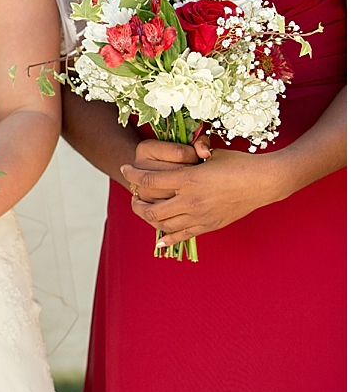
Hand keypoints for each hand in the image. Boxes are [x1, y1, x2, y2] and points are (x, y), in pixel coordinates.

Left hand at [121, 136, 286, 245]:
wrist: (265, 182)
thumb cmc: (239, 163)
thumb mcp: (212, 154)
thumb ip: (190, 154)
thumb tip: (177, 150)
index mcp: (188, 178)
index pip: (149, 180)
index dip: (133, 175)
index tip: (125, 169)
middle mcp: (190, 200)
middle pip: (150, 208)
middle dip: (136, 203)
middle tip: (134, 196)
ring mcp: (199, 216)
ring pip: (162, 224)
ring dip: (148, 219)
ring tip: (145, 211)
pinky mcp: (208, 226)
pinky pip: (182, 236)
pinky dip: (167, 239)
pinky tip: (159, 241)